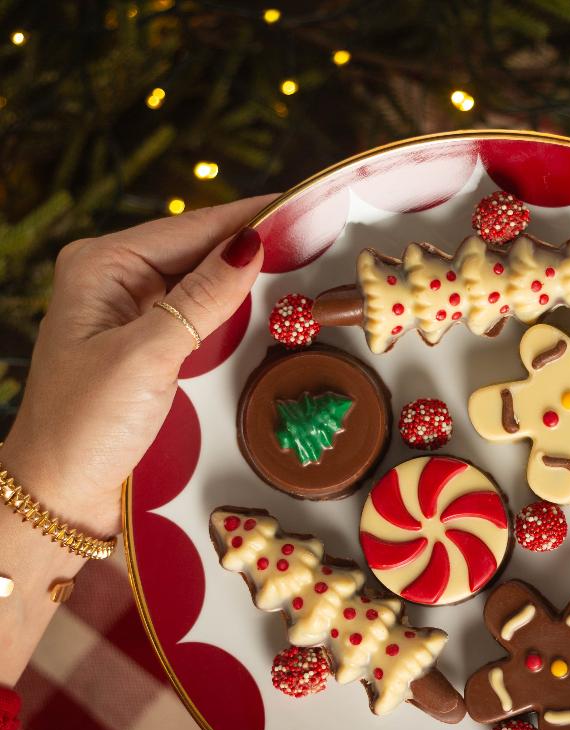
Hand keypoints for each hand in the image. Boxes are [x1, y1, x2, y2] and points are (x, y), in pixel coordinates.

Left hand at [2, 196, 273, 537]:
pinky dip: (231, 307)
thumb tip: (251, 245)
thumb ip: (202, 299)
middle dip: (250, 242)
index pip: (190, 228)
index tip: (302, 205)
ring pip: (199, 280)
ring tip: (300, 261)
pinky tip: (261, 304)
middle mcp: (114, 280)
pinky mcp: (144, 344)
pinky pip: (197, 312)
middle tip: (314, 235)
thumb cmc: (88, 424)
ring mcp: (129, 312)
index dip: (249, 216)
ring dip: (244, 275)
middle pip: (196, 248)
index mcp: (101, 265)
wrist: (61, 490)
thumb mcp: (148, 355)